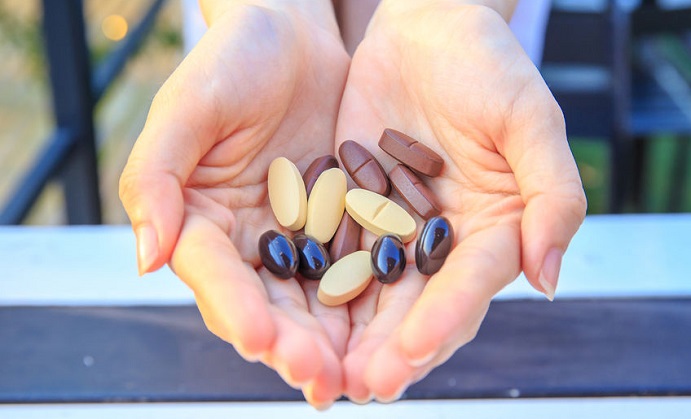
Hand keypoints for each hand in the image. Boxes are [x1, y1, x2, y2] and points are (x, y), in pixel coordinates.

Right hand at [119, 1, 349, 407]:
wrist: (292, 34)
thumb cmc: (231, 60)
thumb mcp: (188, 107)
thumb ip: (156, 178)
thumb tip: (145, 257)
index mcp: (199, 220)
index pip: (212, 274)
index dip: (234, 308)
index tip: (260, 338)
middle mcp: (247, 241)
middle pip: (266, 303)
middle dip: (292, 344)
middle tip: (321, 379)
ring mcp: (297, 237)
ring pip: (313, 300)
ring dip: (334, 341)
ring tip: (358, 376)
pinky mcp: (340, 225)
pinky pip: (356, 266)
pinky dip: (371, 301)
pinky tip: (393, 328)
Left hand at [335, 2, 586, 401]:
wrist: (425, 28)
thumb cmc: (487, 64)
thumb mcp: (530, 119)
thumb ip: (551, 196)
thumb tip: (550, 279)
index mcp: (495, 229)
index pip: (470, 285)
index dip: (445, 319)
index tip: (414, 350)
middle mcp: (444, 242)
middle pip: (419, 305)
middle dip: (392, 347)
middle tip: (363, 384)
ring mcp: (395, 229)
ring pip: (373, 293)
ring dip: (350, 335)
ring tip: (325, 371)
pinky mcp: (353, 208)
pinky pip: (333, 252)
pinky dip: (317, 286)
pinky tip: (294, 315)